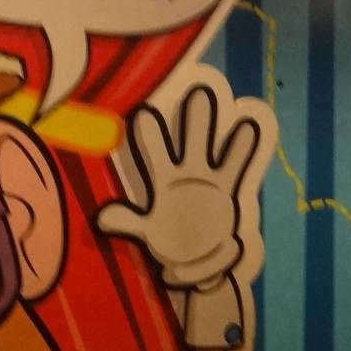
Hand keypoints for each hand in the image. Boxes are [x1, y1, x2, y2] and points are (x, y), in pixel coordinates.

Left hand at [98, 85, 259, 288]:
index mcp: (162, 179)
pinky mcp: (226, 186)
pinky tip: (247, 127)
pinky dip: (241, 148)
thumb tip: (102, 219)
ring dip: (215, 127)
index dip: (150, 134)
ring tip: (223, 100)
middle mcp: (185, 170)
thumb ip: (127, 223)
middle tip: (197, 92)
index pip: (155, 152)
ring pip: (211, 145)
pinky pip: (235, 165)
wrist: (197, 258)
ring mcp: (207, 175)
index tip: (143, 112)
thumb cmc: (169, 241)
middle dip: (192, 117)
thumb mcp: (146, 232)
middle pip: (189, 138)